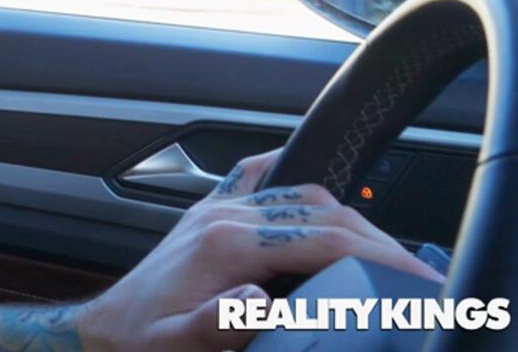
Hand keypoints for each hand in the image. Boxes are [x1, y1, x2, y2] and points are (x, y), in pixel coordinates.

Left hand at [74, 148, 443, 350]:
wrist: (102, 331)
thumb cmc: (140, 341)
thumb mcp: (180, 345)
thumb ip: (220, 325)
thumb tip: (260, 302)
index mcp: (225, 244)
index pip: (322, 238)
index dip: (377, 257)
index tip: (415, 277)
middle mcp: (224, 216)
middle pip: (322, 210)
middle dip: (376, 238)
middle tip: (415, 271)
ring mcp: (218, 210)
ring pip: (302, 194)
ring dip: (348, 218)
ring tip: (385, 253)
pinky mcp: (212, 216)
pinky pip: (261, 181)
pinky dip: (298, 185)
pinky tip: (320, 202)